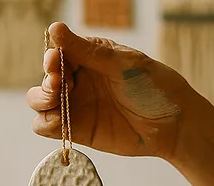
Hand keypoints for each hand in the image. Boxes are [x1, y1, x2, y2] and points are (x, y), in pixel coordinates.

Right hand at [27, 22, 194, 159]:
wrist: (173, 125)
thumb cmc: (154, 87)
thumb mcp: (121, 64)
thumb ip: (87, 51)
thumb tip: (54, 28)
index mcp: (89, 57)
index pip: (58, 53)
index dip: (52, 58)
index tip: (56, 61)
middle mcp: (79, 80)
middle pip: (45, 78)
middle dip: (46, 80)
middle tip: (56, 83)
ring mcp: (77, 105)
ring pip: (41, 102)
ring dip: (41, 99)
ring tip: (55, 100)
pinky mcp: (78, 130)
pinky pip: (49, 127)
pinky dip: (46, 123)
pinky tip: (58, 120)